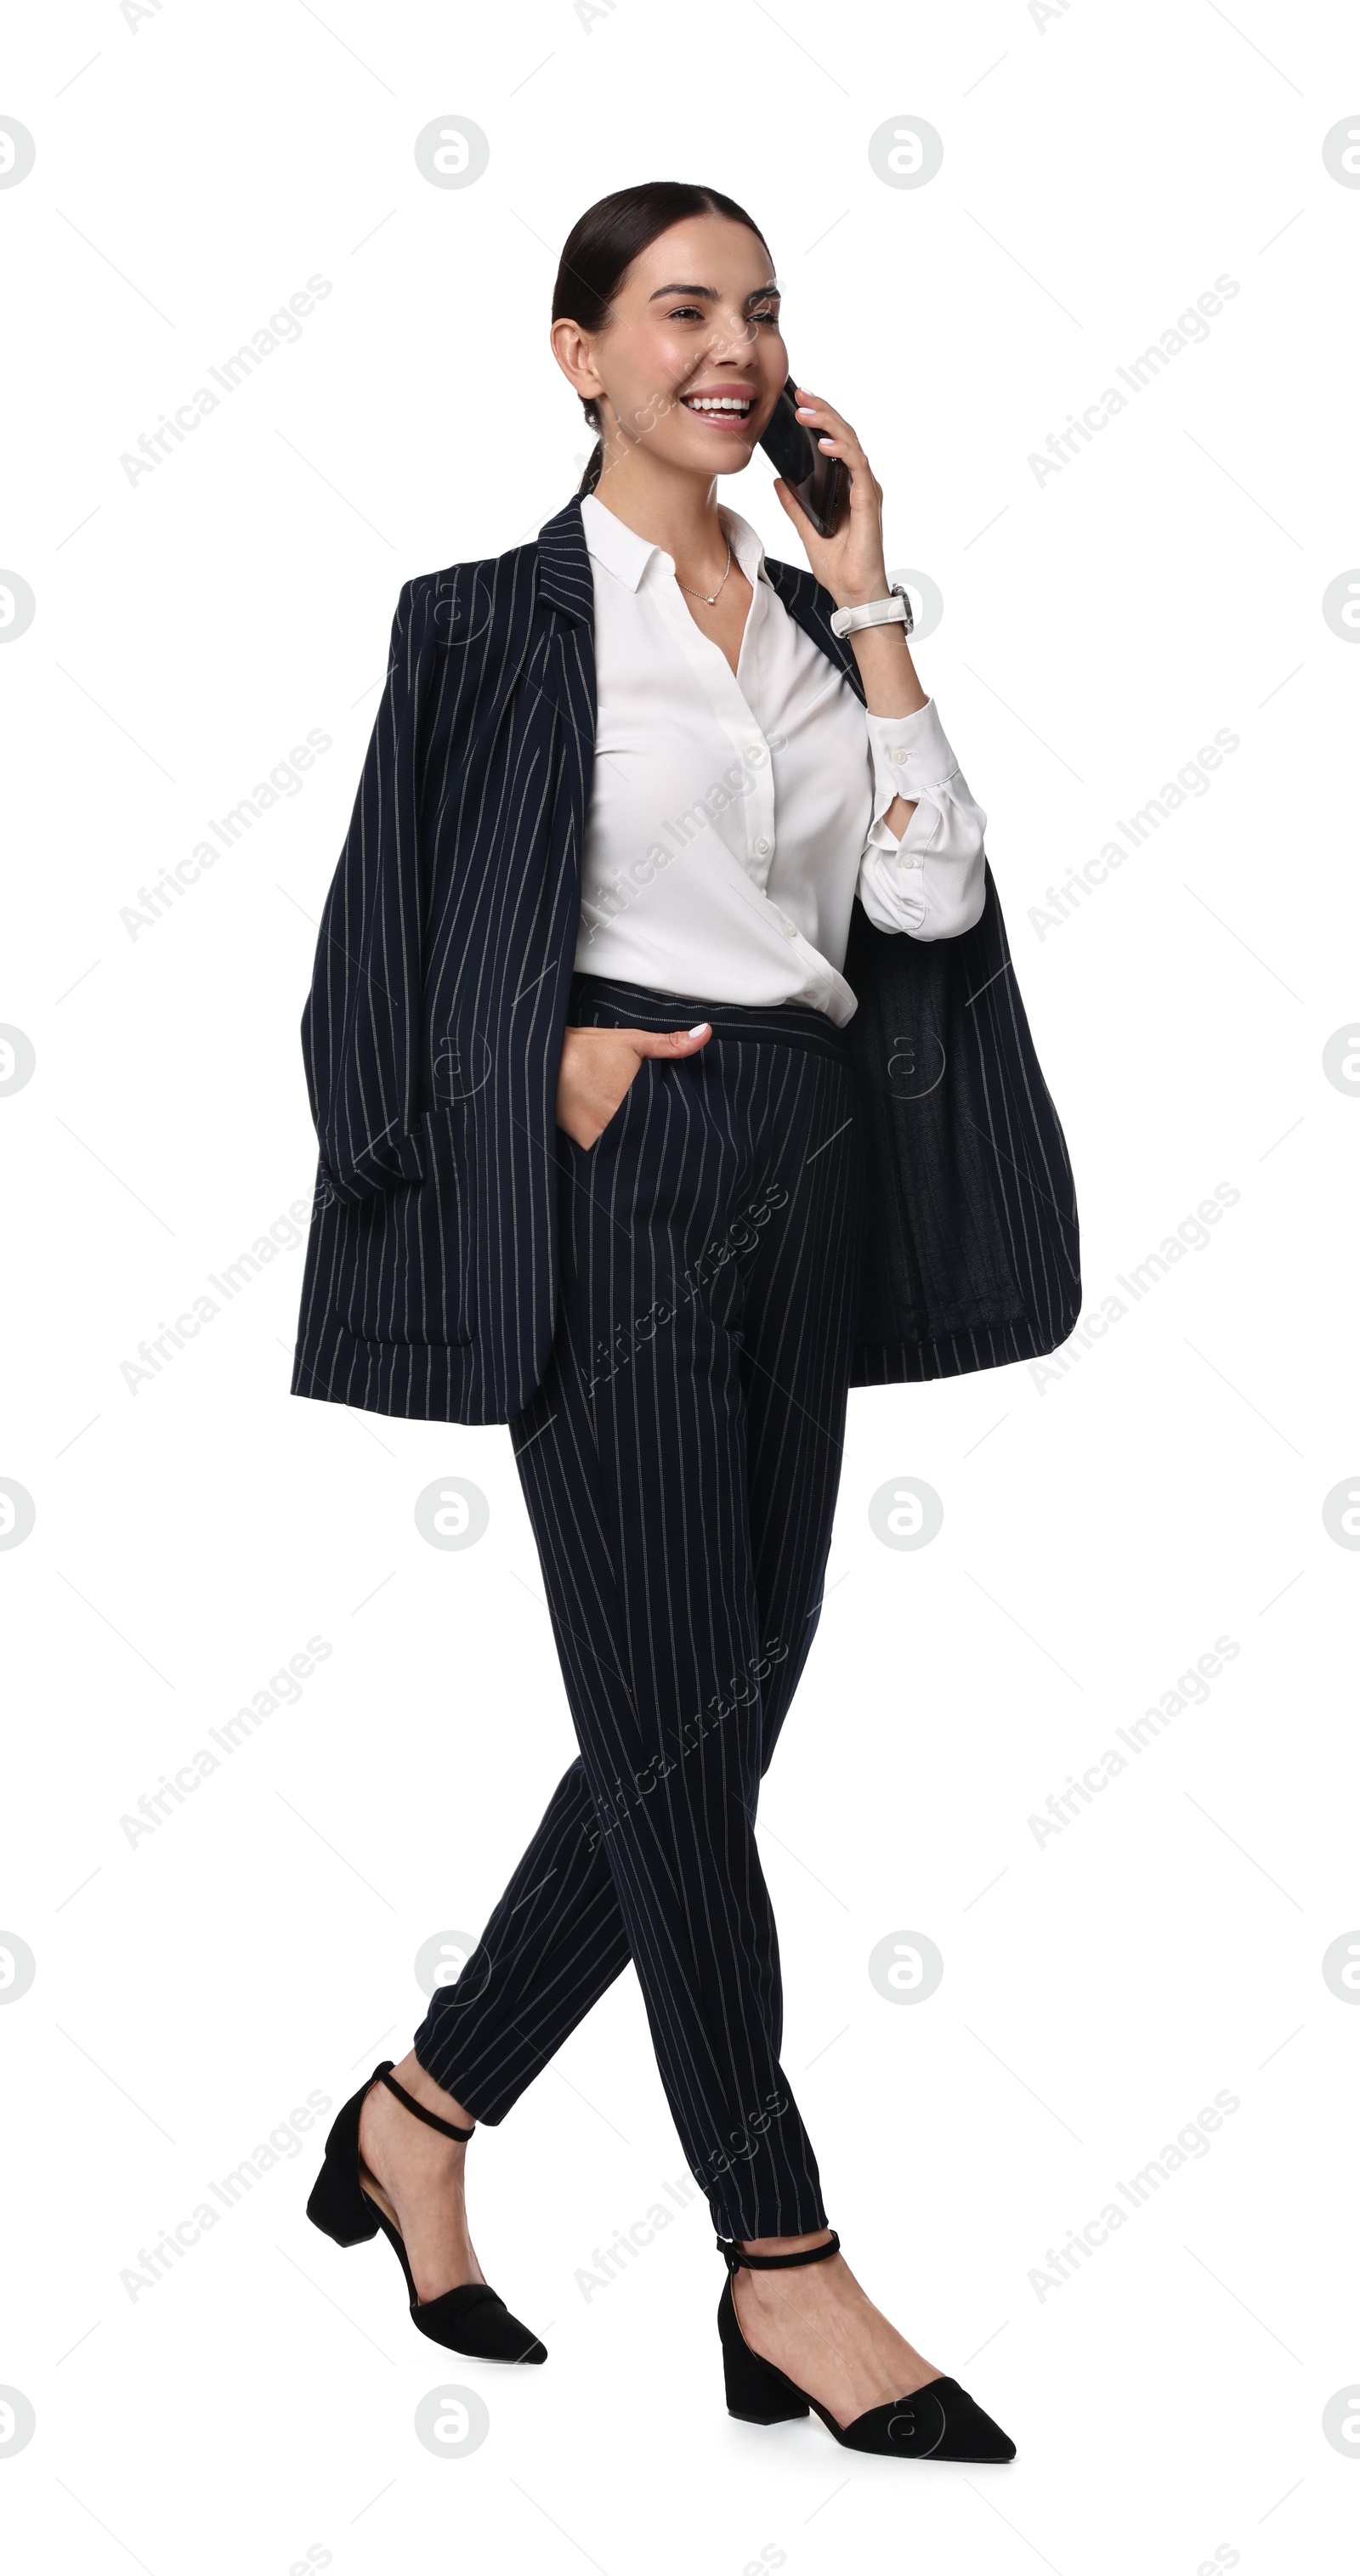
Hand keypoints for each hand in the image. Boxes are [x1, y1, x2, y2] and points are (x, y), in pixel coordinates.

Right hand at [556, 1021, 710, 1146]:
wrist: (544, 1059)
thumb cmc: (586, 1049)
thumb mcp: (633, 1041)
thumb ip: (671, 1044)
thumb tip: (705, 1034)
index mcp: (639, 1099)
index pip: (670, 1120)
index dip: (677, 1120)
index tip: (679, 1116)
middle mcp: (621, 1122)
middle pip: (653, 1135)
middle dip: (659, 1131)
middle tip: (658, 1122)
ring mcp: (602, 1136)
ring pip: (633, 1146)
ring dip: (639, 1141)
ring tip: (641, 1129)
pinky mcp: (586, 1143)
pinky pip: (609, 1152)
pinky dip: (616, 1147)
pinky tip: (618, 1135)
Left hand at [772, 388, 890, 607]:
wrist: (852, 592)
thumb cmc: (838, 565)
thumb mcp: (806, 529)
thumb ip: (794, 504)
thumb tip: (779, 481)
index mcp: (846, 486)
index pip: (833, 442)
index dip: (818, 420)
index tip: (797, 402)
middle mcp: (859, 483)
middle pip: (843, 435)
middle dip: (822, 411)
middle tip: (799, 393)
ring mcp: (866, 490)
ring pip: (851, 443)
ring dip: (829, 424)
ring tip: (806, 411)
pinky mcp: (869, 501)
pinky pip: (858, 467)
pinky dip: (842, 453)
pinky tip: (824, 444)